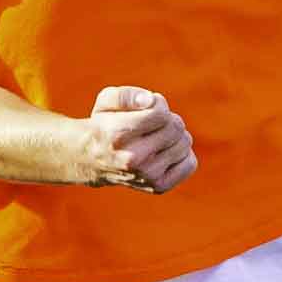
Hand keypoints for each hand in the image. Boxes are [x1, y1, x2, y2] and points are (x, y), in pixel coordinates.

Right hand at [77, 85, 196, 190]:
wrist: (92, 162)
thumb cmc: (104, 125)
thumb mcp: (106, 102)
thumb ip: (126, 95)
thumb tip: (150, 101)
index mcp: (118, 134)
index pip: (161, 113)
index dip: (158, 104)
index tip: (148, 107)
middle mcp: (132, 159)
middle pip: (176, 127)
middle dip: (168, 119)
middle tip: (152, 123)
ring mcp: (146, 176)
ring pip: (185, 143)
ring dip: (175, 135)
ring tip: (157, 137)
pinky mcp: (158, 186)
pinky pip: (189, 163)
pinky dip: (183, 154)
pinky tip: (165, 151)